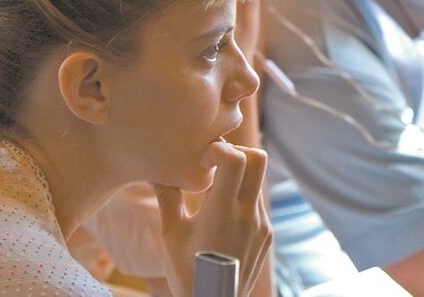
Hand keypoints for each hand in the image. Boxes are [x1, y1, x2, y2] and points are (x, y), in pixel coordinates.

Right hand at [154, 143, 271, 296]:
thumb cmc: (187, 272)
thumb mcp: (171, 235)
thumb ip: (167, 197)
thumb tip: (156, 168)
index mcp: (222, 213)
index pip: (236, 159)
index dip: (219, 149)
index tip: (202, 160)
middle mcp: (248, 216)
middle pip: (258, 159)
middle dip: (237, 151)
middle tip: (215, 163)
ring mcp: (262, 225)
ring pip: (259, 180)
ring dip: (240, 175)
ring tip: (215, 189)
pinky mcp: (267, 234)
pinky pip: (259, 202)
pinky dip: (243, 196)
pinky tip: (223, 211)